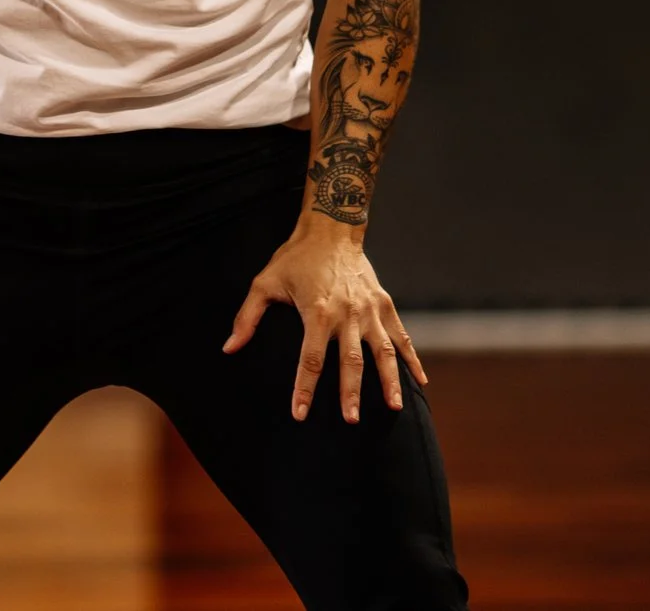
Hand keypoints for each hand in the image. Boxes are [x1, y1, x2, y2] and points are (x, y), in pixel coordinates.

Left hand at [225, 218, 425, 422]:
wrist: (331, 229)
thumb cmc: (295, 258)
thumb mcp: (264, 283)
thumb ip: (247, 318)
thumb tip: (229, 348)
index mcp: (317, 311)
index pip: (310, 359)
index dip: (304, 388)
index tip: (300, 413)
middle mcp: (347, 314)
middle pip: (350, 361)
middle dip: (350, 392)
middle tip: (350, 420)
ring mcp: (369, 310)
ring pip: (382, 352)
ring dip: (389, 381)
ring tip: (393, 408)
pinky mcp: (384, 304)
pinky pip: (401, 336)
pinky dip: (412, 359)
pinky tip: (420, 381)